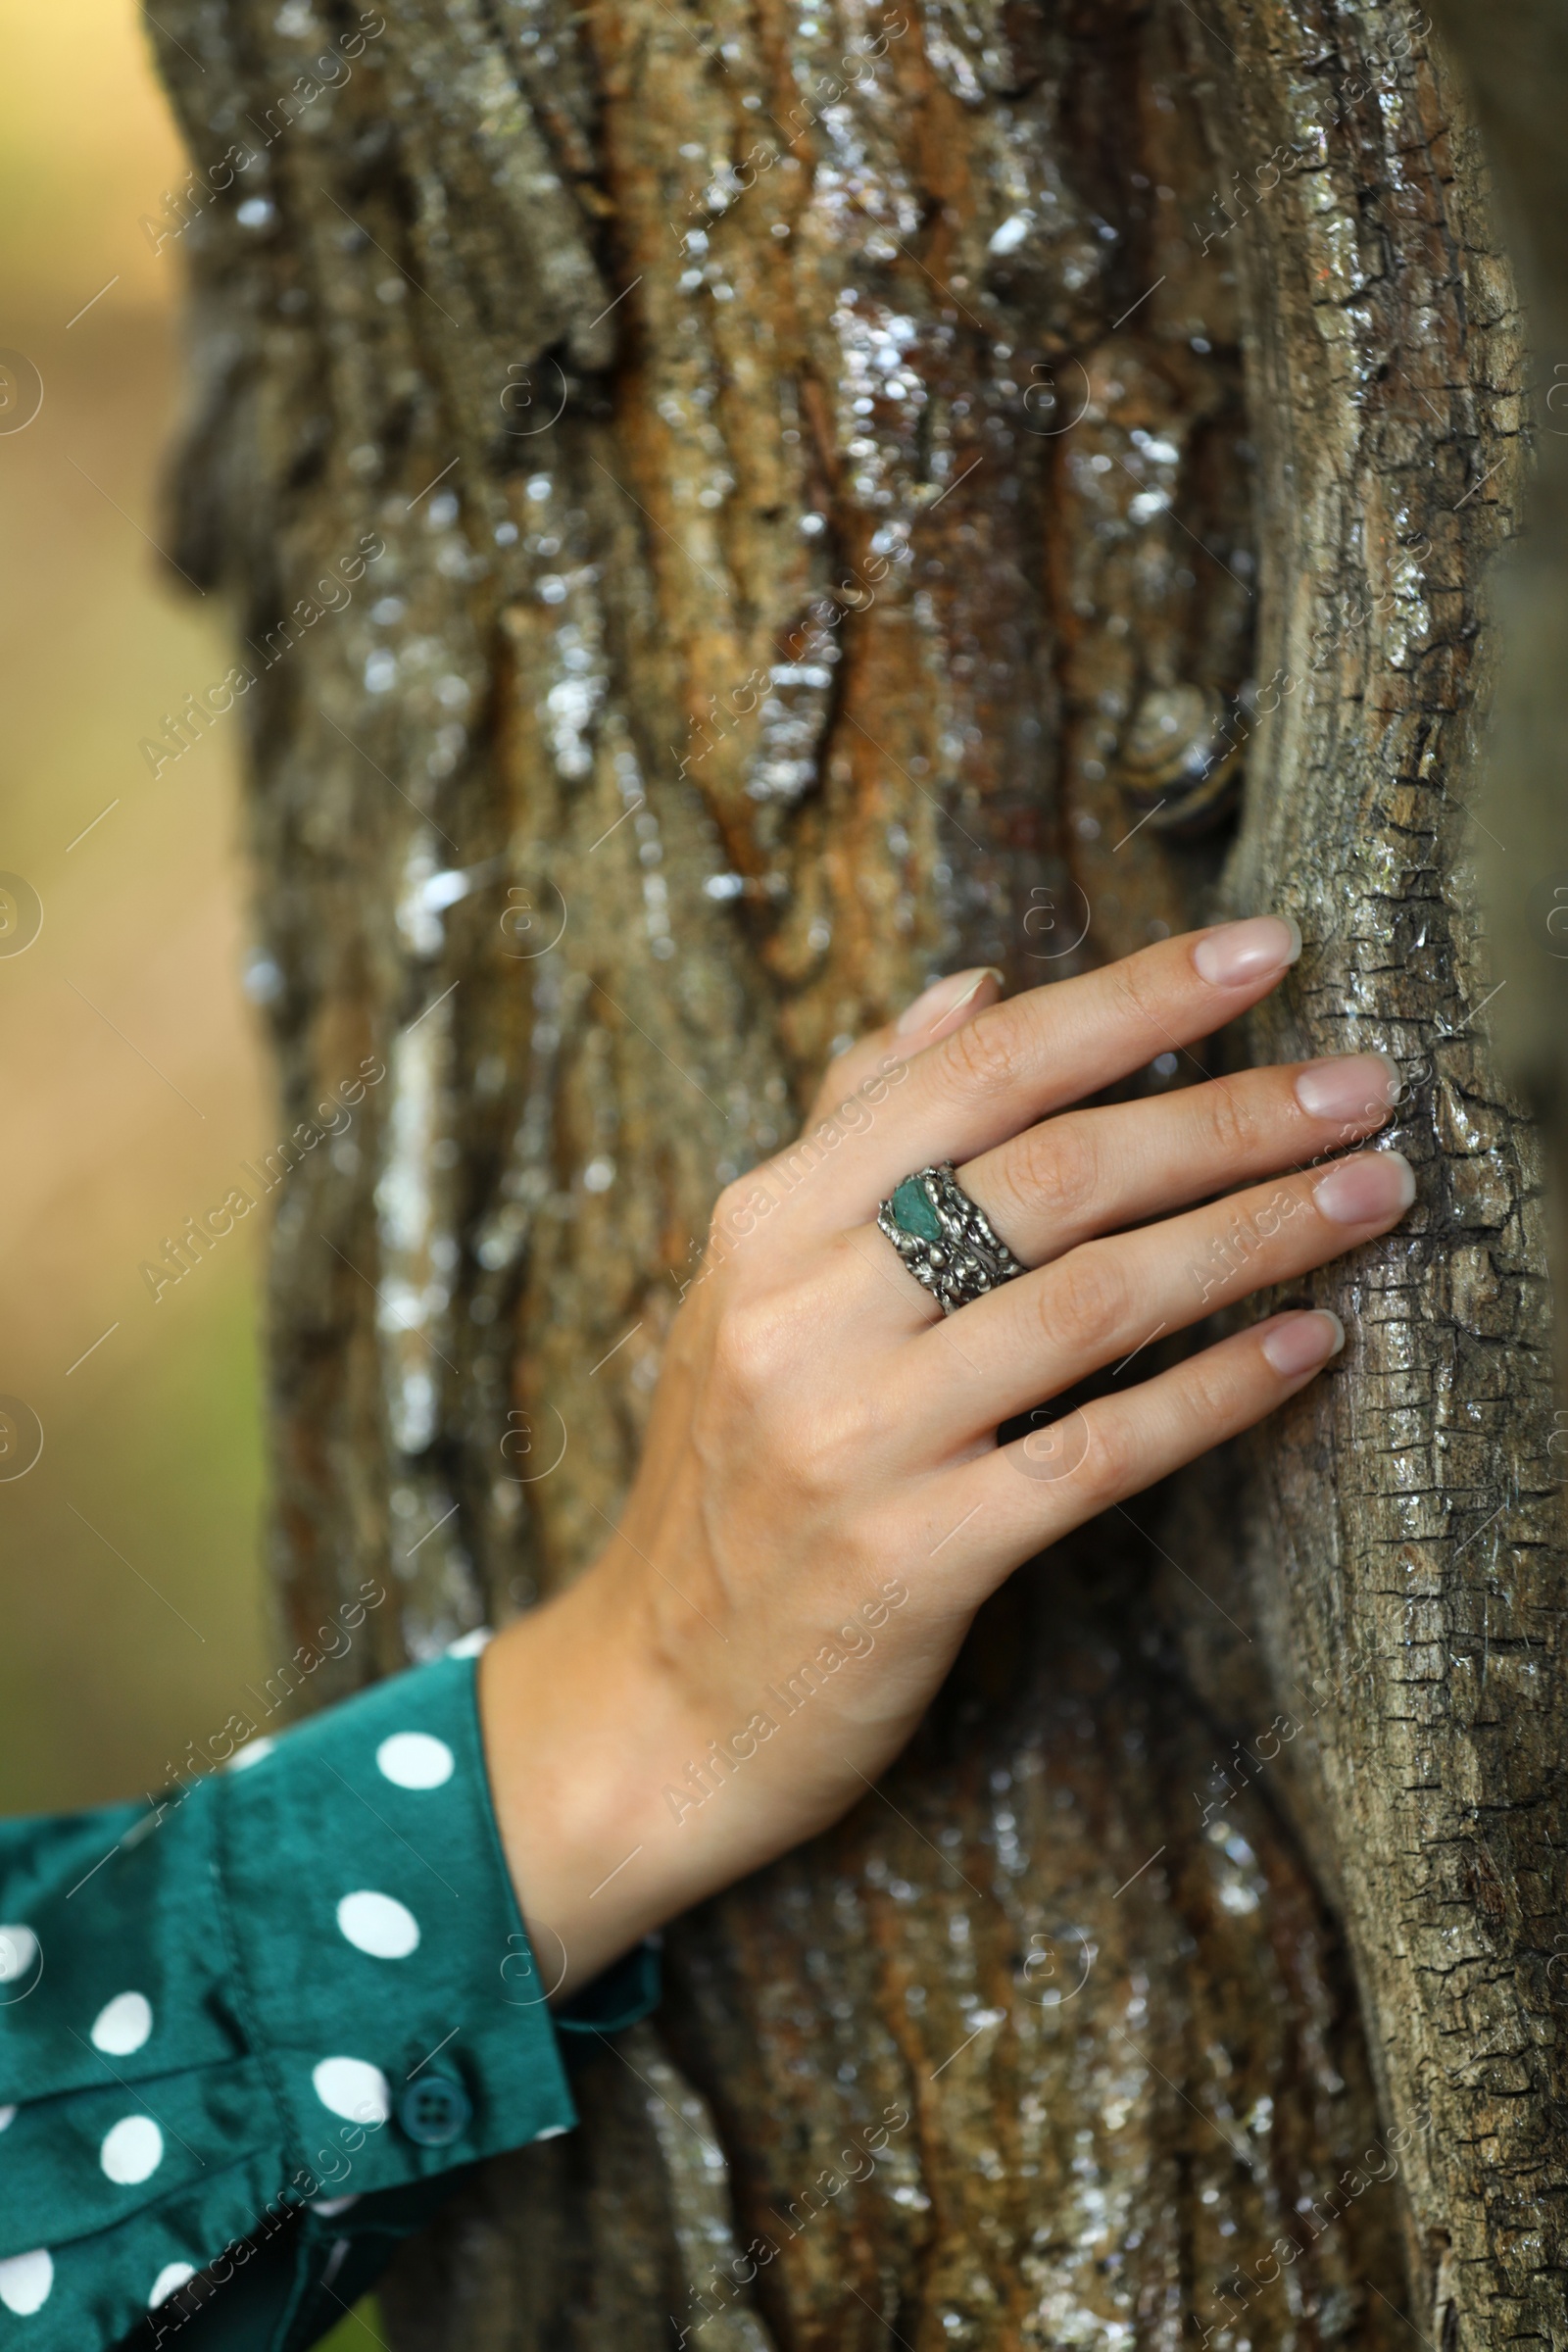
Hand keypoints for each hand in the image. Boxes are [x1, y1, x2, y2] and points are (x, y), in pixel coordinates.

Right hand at [478, 917, 1412, 1993]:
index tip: (1262, 951)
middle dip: (1229, 1115)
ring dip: (1253, 1236)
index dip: (1131, 999)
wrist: (654, 1700)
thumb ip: (857, 1128)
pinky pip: (1097, 1454)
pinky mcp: (913, 1562)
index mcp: (765, 1224)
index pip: (974, 1073)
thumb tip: (973, 990)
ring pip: (1092, 1300)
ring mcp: (854, 1442)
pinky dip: (1213, 1394)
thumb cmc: (729, 1474)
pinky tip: (1305, 1346)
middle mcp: (801, 1315)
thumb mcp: (750, 1284)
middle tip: (1360, 1084)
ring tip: (1368, 1194)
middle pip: (1052, 1173)